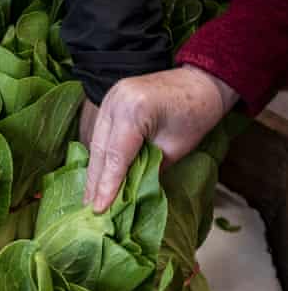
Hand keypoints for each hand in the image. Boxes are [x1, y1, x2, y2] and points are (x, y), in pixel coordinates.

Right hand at [81, 65, 238, 212]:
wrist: (201, 81)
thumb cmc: (197, 114)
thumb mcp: (175, 148)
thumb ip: (149, 168)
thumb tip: (127, 192)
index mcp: (135, 109)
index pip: (116, 155)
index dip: (108, 185)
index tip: (100, 209)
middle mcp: (115, 101)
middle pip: (100, 150)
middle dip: (95, 182)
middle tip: (89, 209)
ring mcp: (109, 99)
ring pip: (96, 143)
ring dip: (94, 171)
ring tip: (90, 198)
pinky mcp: (109, 102)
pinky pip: (100, 134)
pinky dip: (100, 156)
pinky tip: (97, 176)